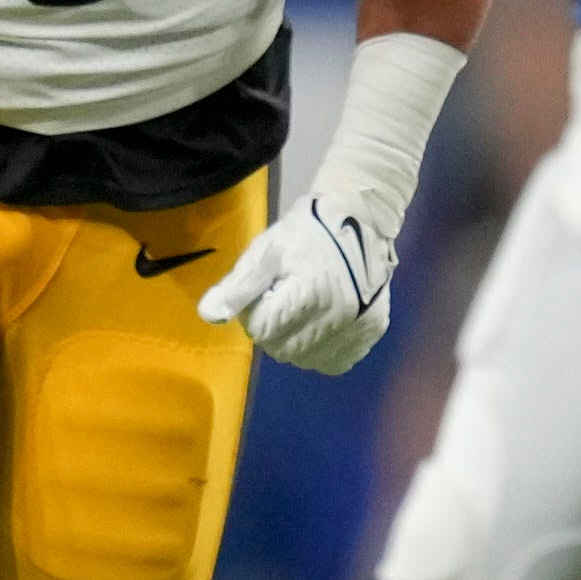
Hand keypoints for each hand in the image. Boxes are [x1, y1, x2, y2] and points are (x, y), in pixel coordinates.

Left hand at [201, 195, 398, 375]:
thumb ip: (238, 287)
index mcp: (307, 294)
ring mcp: (357, 326)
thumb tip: (207, 315)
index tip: (269, 290)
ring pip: (307, 359)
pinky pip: (336, 361)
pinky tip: (323, 325)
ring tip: (305, 311)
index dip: (256, 311)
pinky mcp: (372, 330)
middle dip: (274, 329)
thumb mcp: (266, 252)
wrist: (361, 218)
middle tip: (285, 299)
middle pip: (282, 349)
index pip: (261, 330)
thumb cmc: (307, 232)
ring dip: (297, 342)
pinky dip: (324, 349)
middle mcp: (336, 316)